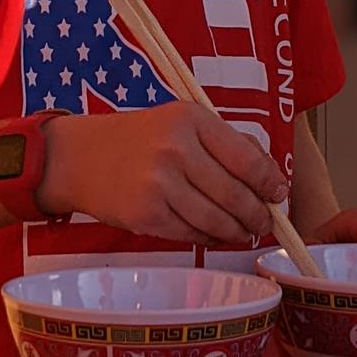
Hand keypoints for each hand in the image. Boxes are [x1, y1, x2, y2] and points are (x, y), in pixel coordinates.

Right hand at [39, 102, 288, 244]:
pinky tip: (213, 234)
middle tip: (264, 222)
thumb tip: (270, 176)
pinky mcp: (146, 215)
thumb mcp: (181, 122)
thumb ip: (225, 142)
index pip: (246, 158)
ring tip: (243, 232)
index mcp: (190, 119)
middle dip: (257, 214)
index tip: (278, 194)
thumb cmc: (138, 139)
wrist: (79, 157)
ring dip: (236, 231)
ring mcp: (159, 184)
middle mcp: (175, 149)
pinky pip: (190, 233)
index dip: (270, 182)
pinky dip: (207, 237)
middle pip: (235, 194)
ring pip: (216, 219)